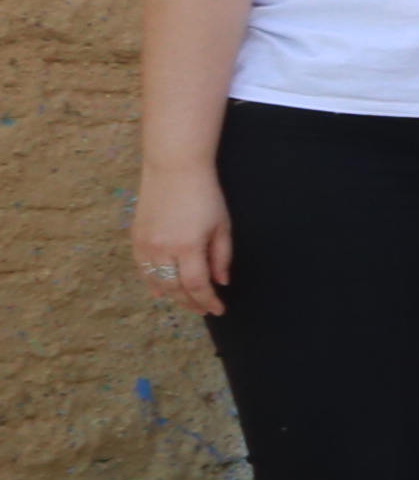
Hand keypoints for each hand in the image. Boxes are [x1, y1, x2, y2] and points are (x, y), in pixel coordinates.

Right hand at [131, 167, 230, 319]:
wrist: (174, 169)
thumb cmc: (205, 195)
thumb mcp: (222, 226)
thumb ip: (221, 257)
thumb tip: (221, 282)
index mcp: (187, 246)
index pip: (197, 285)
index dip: (208, 300)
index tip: (218, 310)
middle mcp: (162, 249)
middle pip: (175, 287)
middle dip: (190, 302)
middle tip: (203, 310)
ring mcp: (145, 244)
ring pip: (156, 281)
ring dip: (171, 296)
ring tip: (186, 303)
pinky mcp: (136, 238)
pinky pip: (142, 269)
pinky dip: (151, 283)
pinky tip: (159, 292)